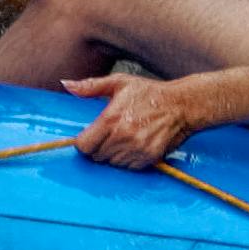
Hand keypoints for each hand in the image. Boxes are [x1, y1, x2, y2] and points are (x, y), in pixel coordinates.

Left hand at [67, 70, 200, 169]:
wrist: (182, 104)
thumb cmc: (149, 92)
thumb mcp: (119, 82)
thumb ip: (90, 86)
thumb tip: (66, 84)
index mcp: (111, 118)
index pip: (83, 145)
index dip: (84, 142)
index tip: (90, 136)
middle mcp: (122, 136)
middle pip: (96, 156)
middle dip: (98, 147)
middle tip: (110, 134)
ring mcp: (136, 149)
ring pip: (111, 163)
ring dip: (113, 154)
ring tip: (124, 138)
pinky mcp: (149, 158)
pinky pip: (128, 167)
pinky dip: (128, 159)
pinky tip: (135, 145)